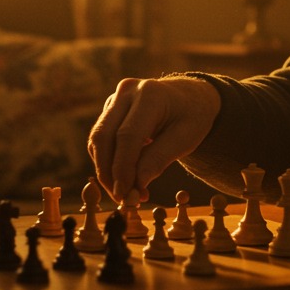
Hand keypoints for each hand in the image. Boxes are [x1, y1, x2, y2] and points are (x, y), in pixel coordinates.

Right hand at [87, 76, 219, 203]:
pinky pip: (101, 138)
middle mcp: (128, 91)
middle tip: (121, 199)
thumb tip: (135, 187)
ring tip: (124, 192)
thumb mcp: (186, 139)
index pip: (127, 136)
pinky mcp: (110, 108)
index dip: (122, 168)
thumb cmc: (192, 116)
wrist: (190, 96)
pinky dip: (107, 160)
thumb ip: (159, 160)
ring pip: (98, 138)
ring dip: (105, 169)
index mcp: (150, 94)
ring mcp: (116, 98)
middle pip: (104, 136)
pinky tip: (122, 177)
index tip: (125, 195)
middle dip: (108, 172)